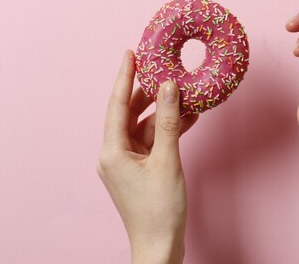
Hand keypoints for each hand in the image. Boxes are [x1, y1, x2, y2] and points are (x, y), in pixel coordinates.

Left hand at [97, 50, 197, 263]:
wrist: (159, 246)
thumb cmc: (160, 210)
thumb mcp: (167, 160)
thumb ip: (169, 122)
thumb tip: (170, 88)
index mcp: (112, 151)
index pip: (117, 104)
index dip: (125, 77)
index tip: (130, 53)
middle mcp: (113, 154)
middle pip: (129, 113)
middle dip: (146, 92)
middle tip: (160, 67)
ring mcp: (125, 162)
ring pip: (142, 127)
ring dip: (161, 112)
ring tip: (180, 91)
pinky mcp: (137, 170)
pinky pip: (150, 141)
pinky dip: (166, 130)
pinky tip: (187, 117)